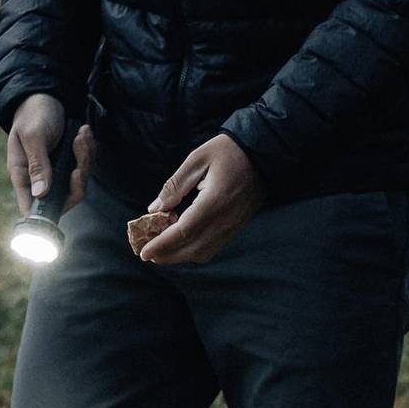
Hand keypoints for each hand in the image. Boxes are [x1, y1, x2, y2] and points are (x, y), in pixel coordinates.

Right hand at [6, 95, 95, 215]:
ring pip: (78, 182)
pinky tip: (84, 132)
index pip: (30, 206)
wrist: (44, 94)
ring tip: (81, 135)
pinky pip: (85, 166)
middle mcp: (39, 177)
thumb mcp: (33, 136)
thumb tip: (40, 194)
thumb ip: (37, 165)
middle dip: (77, 178)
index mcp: (22, 174)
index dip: (45, 213)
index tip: (62, 202)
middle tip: (79, 151)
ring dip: (85, 158)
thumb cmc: (32, 114)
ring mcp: (56, 171)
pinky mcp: (69, 162)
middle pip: (63, 197)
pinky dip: (88, 150)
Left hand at [134, 134, 264, 266]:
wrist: (264, 153)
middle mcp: (225, 220)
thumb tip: (154, 209)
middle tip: (147, 253)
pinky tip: (182, 242)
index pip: (183, 232)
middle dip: (167, 255)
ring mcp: (233, 226)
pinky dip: (193, 251)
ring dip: (180, 256)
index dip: (162, 244)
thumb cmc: (228, 151)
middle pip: (191, 249)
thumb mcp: (197, 159)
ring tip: (161, 250)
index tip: (144, 252)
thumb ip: (174, 186)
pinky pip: (213, 248)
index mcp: (214, 201)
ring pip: (202, 253)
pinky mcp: (236, 227)